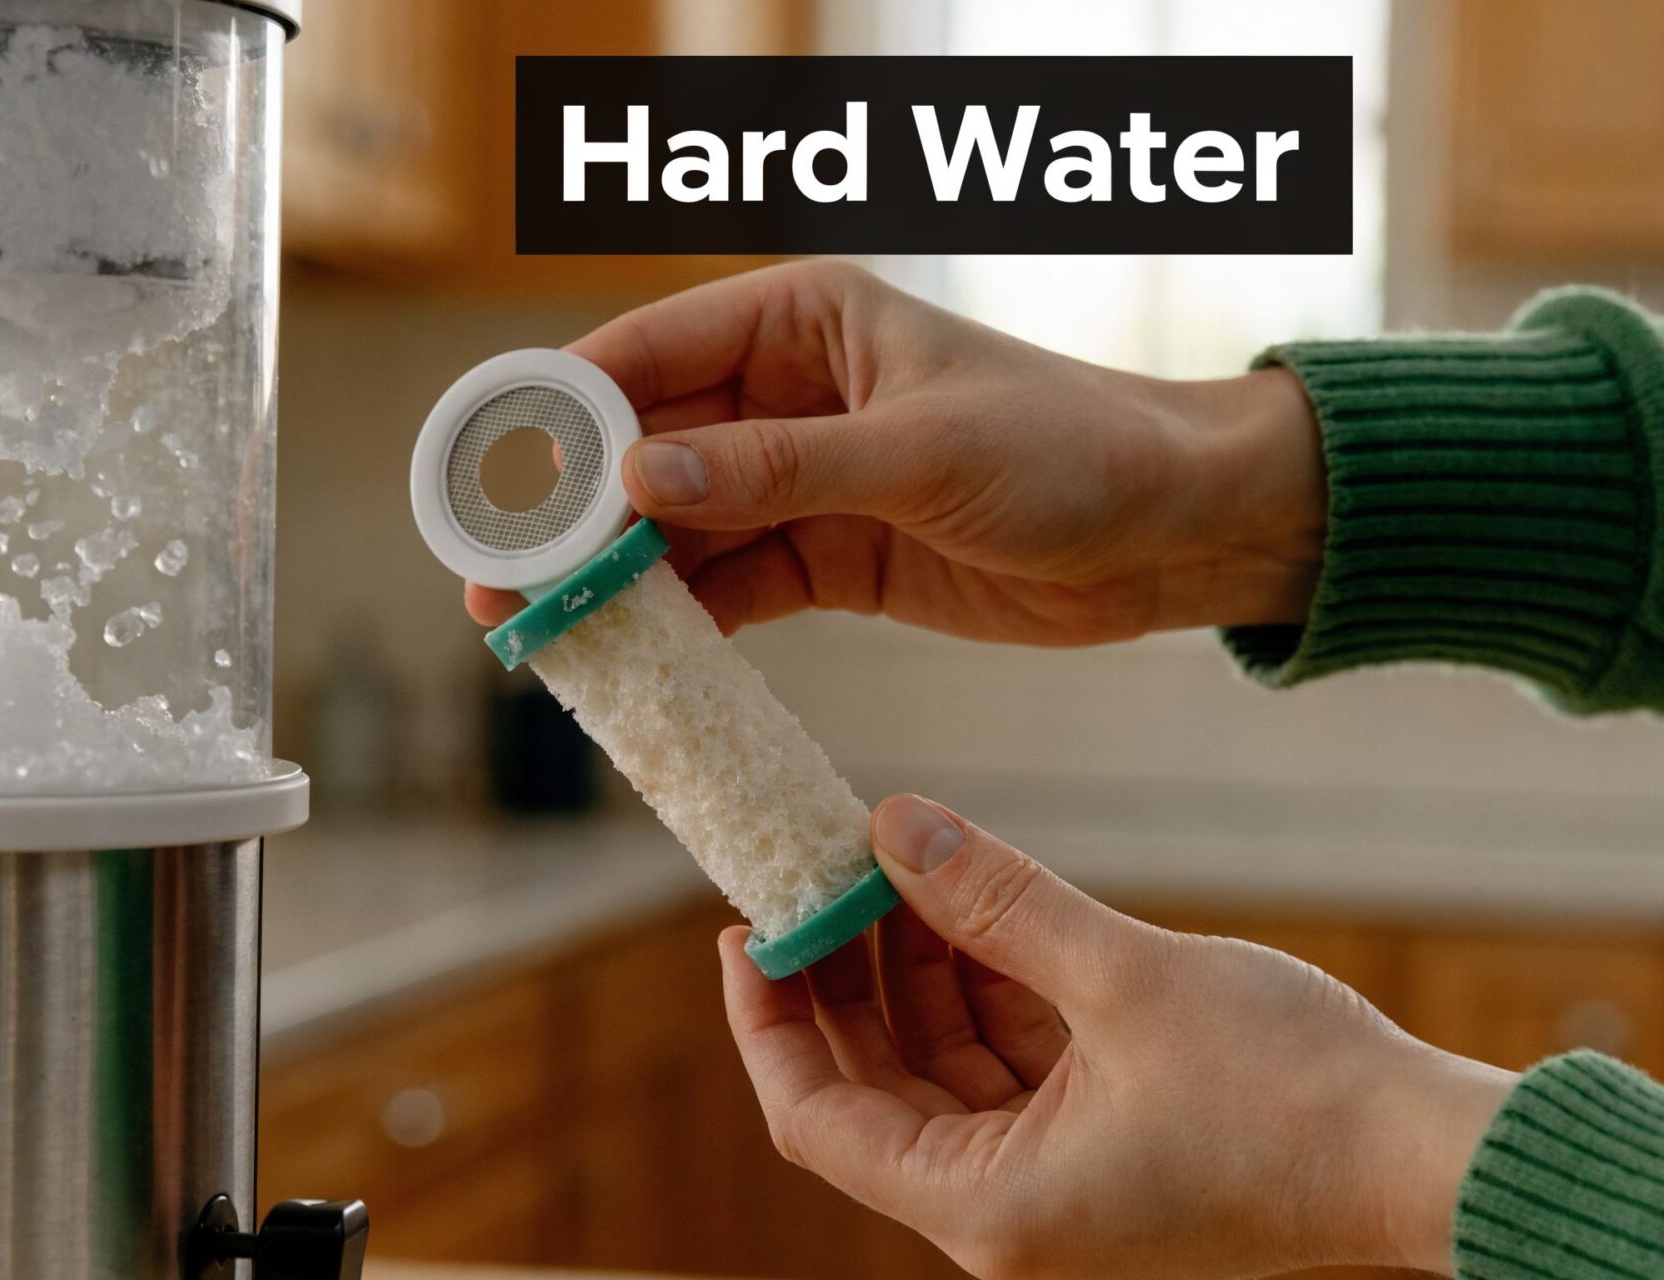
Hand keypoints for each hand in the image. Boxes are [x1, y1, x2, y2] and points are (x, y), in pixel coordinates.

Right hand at [465, 261, 1324, 644]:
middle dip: (569, 516)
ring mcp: (806, 477)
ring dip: (615, 580)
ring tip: (541, 636)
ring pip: (677, 526)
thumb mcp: (921, 454)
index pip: (647, 355)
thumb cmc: (1070, 451)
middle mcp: (788, 391)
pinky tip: (631, 659)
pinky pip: (732, 585)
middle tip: (495, 583)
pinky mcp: (833, 556)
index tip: (491, 484)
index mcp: (804, 321)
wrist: (1173, 532)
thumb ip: (780, 467)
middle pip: (643, 449)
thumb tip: (637, 472)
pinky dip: (683, 621)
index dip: (559, 417)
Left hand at [716, 794, 1516, 1278]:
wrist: (1430, 1156)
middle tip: (820, 871)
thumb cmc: (1292, 1090)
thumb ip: (996, 900)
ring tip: (899, 864)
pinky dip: (988, 991)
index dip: (767, 1019)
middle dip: (844, 981)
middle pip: (873, 1092)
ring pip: (944, 1072)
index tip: (747, 924)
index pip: (816, 1117)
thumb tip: (892, 826)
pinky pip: (1012, 1068)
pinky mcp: (1110, 1150)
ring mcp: (1061, 1185)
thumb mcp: (1124, 975)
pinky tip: (977, 904)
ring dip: (918, 973)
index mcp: (990, 1205)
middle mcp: (1010, 1212)